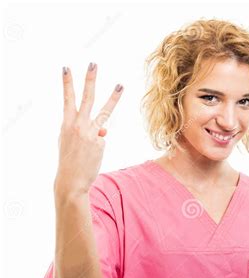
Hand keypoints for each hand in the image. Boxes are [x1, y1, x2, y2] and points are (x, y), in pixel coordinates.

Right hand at [54, 62, 122, 195]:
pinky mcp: (101, 142)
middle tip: (93, 64)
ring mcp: (91, 133)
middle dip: (90, 80)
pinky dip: (98, 147)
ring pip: (104, 112)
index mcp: (66, 124)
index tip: (66, 68)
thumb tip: (104, 129)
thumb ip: (85, 131)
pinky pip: (102, 140)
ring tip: (121, 85)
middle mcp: (78, 125)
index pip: (68, 99)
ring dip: (113, 97)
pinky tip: (92, 156)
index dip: (67, 83)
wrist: (71, 181)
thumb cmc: (69, 160)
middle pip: (87, 98)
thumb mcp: (71, 142)